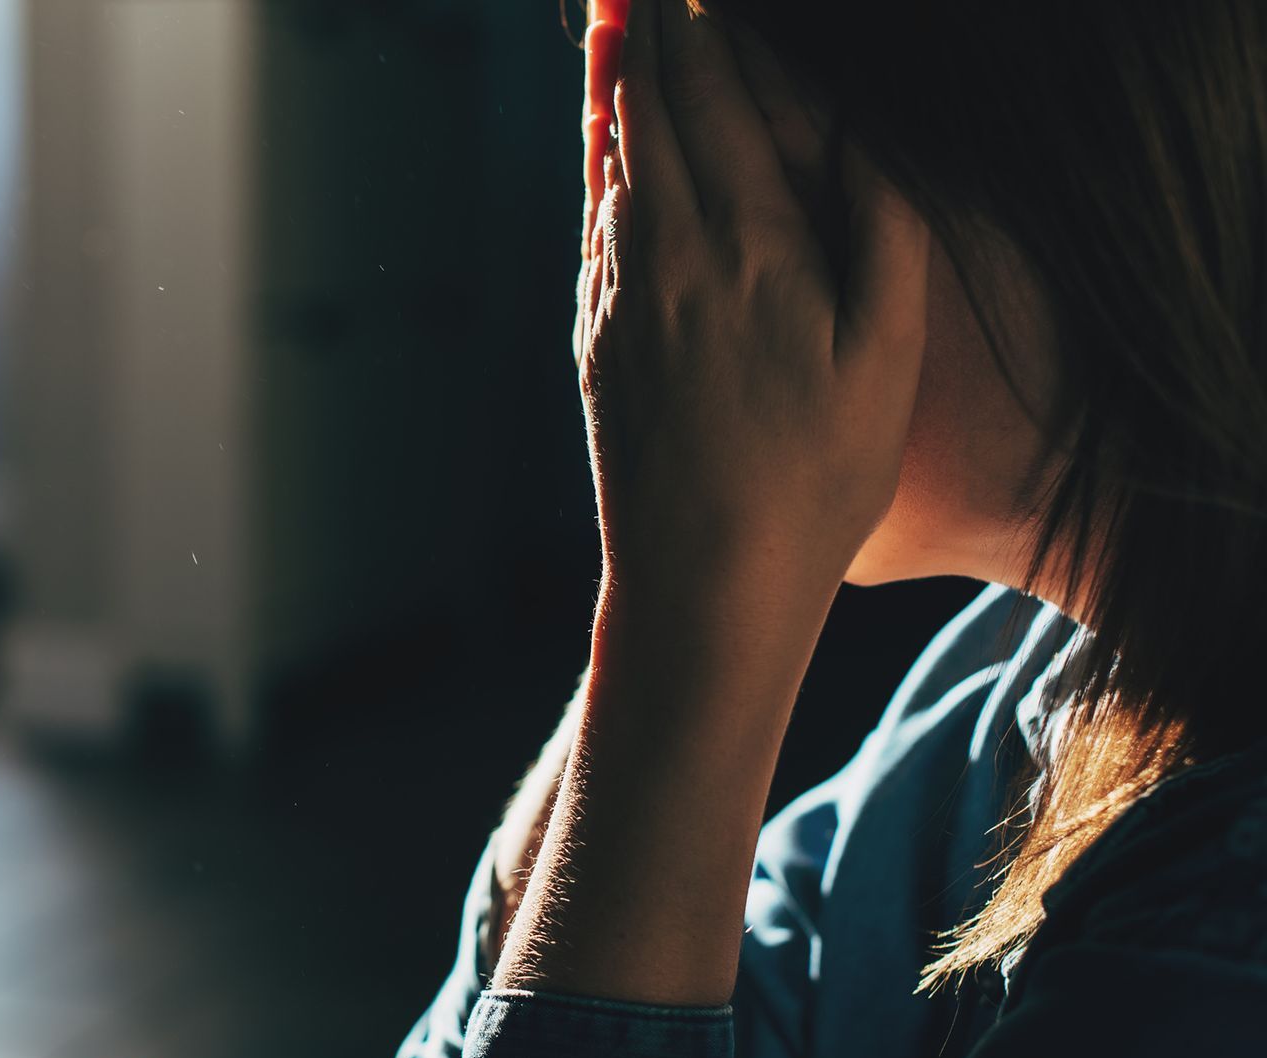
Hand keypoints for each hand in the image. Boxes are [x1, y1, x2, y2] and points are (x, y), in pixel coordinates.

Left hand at [579, 0, 929, 592]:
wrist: (701, 581)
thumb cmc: (814, 480)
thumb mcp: (884, 359)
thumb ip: (878, 232)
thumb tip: (857, 134)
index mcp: (749, 249)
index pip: (715, 107)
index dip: (700, 36)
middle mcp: (668, 259)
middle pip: (648, 120)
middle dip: (642, 43)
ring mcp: (620, 302)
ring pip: (610, 169)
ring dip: (612, 95)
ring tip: (608, 32)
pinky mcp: (596, 343)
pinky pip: (594, 228)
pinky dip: (599, 171)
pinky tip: (606, 154)